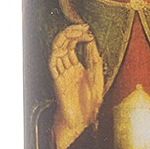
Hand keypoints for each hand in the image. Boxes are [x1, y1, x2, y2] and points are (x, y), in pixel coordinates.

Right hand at [49, 23, 103, 148]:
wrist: (83, 121)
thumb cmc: (89, 103)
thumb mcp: (97, 76)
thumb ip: (94, 59)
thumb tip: (91, 41)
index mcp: (76, 67)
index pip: (73, 44)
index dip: (79, 34)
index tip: (88, 31)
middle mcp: (67, 68)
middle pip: (64, 43)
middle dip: (73, 32)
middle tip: (84, 28)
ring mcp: (62, 74)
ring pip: (57, 50)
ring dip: (65, 38)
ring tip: (77, 32)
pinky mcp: (58, 81)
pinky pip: (52, 64)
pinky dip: (56, 53)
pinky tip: (65, 46)